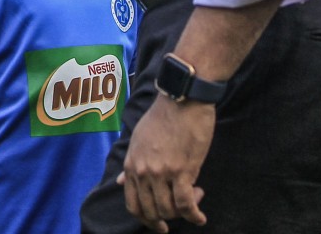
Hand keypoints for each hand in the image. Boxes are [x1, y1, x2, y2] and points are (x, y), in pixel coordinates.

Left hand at [118, 96, 211, 231]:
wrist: (183, 98)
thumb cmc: (164, 116)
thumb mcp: (139, 138)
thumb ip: (131, 163)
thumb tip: (120, 181)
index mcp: (132, 164)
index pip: (132, 204)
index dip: (146, 219)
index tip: (158, 223)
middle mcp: (143, 172)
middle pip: (151, 211)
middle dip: (165, 220)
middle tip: (178, 215)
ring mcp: (161, 173)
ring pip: (169, 210)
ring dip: (183, 212)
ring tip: (195, 198)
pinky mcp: (182, 171)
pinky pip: (186, 204)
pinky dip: (194, 215)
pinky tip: (200, 217)